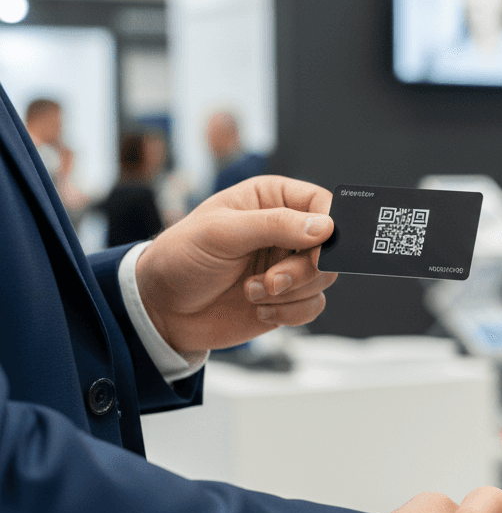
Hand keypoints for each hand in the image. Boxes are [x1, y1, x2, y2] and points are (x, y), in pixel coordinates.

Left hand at [135, 176, 338, 351]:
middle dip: (304, 270)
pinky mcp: (287, 297)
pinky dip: (290, 313)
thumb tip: (325, 226)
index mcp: (272, 199)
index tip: (317, 253)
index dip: (329, 229)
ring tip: (251, 292)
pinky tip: (259, 309)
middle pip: (330, 247)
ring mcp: (288, 265)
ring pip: (323, 279)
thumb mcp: (222, 232)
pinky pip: (313, 306)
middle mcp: (286, 231)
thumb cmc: (180, 257)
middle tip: (271, 281)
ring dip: (291, 293)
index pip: (323, 204)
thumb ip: (274, 225)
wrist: (161, 308)